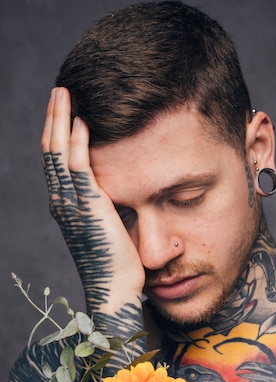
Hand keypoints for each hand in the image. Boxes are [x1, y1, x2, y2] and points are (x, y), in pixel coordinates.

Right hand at [41, 87, 144, 314]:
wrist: (117, 290)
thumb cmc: (118, 263)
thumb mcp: (110, 225)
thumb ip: (106, 203)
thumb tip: (117, 185)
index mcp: (66, 205)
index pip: (57, 161)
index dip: (58, 133)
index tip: (65, 109)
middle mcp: (62, 202)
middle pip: (51, 152)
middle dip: (54, 119)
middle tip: (60, 91)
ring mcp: (72, 205)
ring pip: (59, 155)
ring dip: (61, 122)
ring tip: (65, 95)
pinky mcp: (89, 208)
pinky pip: (80, 169)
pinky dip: (78, 144)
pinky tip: (82, 121)